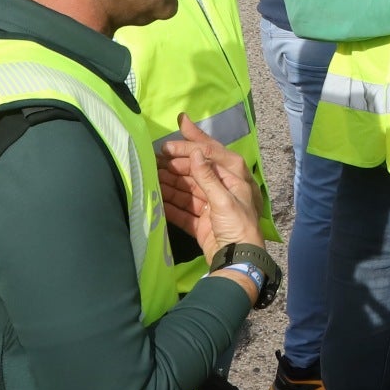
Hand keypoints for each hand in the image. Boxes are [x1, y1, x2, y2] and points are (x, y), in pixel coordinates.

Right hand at [159, 117, 261, 256]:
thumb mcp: (224, 199)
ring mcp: (211, 206)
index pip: (210, 153)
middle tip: (154, 158)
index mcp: (234, 177)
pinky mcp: (202, 222)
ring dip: (170, 183)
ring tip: (150, 174)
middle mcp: (222, 188)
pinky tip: (155, 197)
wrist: (239, 260)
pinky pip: (183, 210)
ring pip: (187, 189)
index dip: (193, 141)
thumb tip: (194, 152)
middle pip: (196, 171)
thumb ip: (207, 177)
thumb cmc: (238, 225)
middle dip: (176, 164)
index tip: (176, 130)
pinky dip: (170, 205)